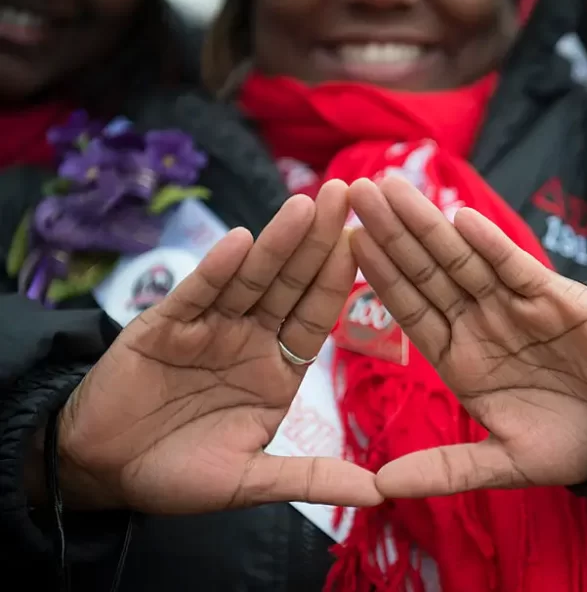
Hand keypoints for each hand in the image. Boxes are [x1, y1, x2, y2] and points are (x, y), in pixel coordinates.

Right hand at [57, 180, 381, 512]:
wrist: (103, 472)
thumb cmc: (180, 473)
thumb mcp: (254, 480)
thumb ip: (315, 478)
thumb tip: (381, 493)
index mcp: (278, 367)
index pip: (317, 316)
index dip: (340, 281)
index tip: (371, 243)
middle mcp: (250, 338)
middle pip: (291, 283)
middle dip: (319, 240)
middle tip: (348, 193)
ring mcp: (210, 326)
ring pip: (251, 278)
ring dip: (278, 241)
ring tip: (306, 203)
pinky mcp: (165, 325)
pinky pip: (196, 293)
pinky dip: (218, 269)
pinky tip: (241, 241)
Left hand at [346, 177, 586, 497]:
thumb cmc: (569, 441)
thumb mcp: (503, 462)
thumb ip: (444, 470)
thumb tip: (379, 488)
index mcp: (459, 358)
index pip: (411, 310)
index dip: (380, 276)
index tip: (346, 242)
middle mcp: (479, 324)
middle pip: (427, 273)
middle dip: (392, 234)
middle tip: (356, 190)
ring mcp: (512, 306)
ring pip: (462, 259)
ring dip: (428, 224)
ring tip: (391, 188)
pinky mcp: (551, 296)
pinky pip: (515, 267)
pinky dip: (490, 244)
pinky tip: (460, 218)